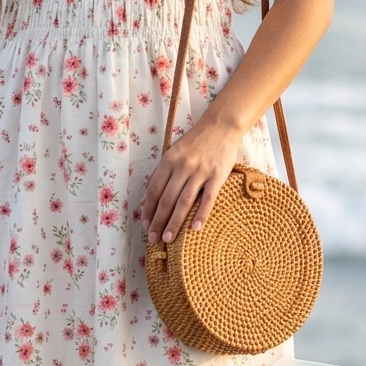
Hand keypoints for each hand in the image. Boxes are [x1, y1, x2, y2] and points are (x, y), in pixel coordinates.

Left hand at [141, 107, 242, 245]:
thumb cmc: (195, 142)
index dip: (148, 210)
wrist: (221, 126)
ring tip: (168, 239)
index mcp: (168, 161)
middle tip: (154, 239)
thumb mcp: (172, 154)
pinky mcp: (218, 175)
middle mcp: (182, 166)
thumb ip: (158, 176)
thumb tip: (144, 201)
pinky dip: (201, 215)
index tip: (145, 226)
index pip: (154, 190)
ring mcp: (200, 171)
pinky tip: (195, 229)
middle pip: (167, 199)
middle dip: (158, 221)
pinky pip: (208, 198)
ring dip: (175, 223)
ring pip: (184, 201)